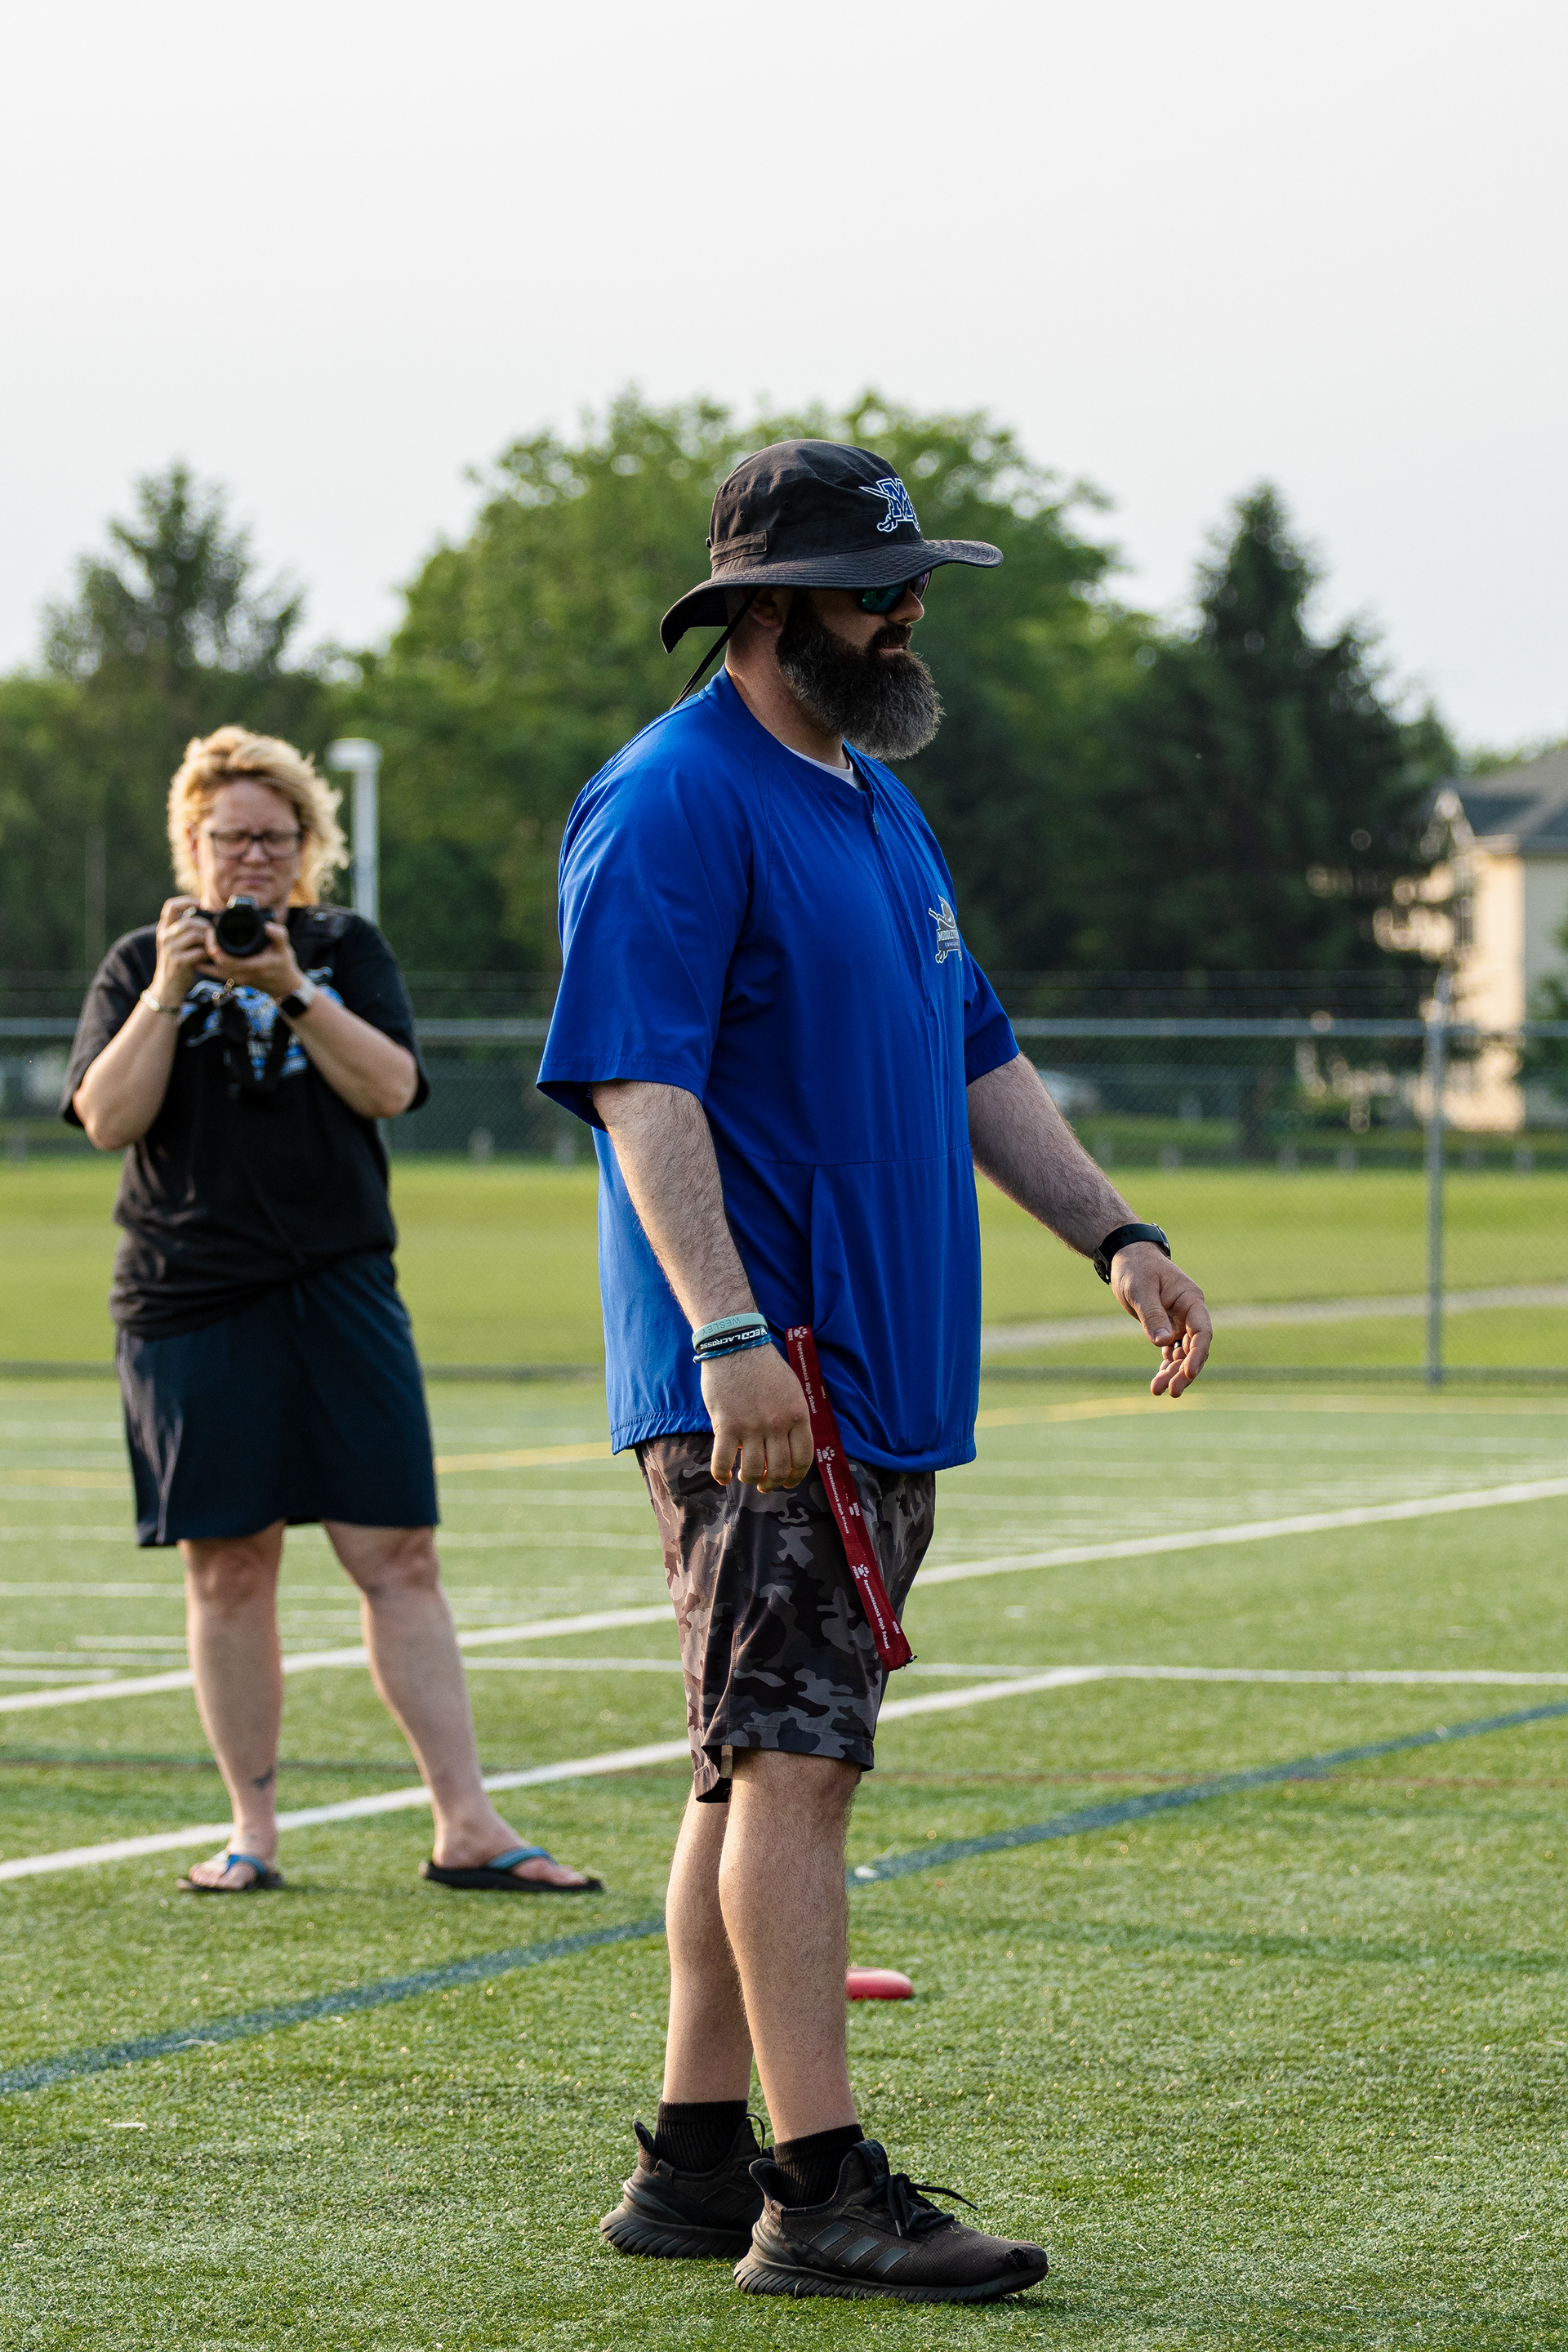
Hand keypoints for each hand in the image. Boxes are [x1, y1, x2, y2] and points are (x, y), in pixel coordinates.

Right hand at [150, 896, 216, 1006]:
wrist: (168, 987)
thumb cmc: (178, 964)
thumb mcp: (176, 944)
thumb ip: (186, 931)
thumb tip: (210, 917)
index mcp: (164, 929)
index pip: (170, 906)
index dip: (187, 901)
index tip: (201, 905)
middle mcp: (164, 937)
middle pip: (189, 921)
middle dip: (206, 925)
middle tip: (215, 932)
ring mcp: (170, 949)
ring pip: (195, 934)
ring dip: (209, 939)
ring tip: (214, 945)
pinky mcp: (178, 961)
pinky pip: (199, 951)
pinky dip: (208, 952)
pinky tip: (211, 956)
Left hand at [201, 918, 304, 1002]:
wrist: (285, 987)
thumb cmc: (284, 966)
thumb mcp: (284, 948)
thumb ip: (278, 935)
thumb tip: (267, 925)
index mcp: (253, 967)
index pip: (224, 958)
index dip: (213, 944)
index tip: (212, 930)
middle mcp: (242, 975)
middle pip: (215, 962)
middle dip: (208, 946)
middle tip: (208, 931)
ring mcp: (237, 979)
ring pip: (213, 969)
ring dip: (206, 955)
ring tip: (206, 940)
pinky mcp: (234, 980)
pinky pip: (216, 973)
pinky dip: (208, 964)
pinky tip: (205, 953)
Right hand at [702, 1344, 813, 1490]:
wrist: (736, 1345)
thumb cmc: (764, 1366)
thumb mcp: (792, 1390)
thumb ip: (794, 1417)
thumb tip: (791, 1444)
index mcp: (798, 1415)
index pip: (803, 1458)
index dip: (795, 1477)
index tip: (788, 1482)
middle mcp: (778, 1424)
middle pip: (779, 1469)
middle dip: (772, 1483)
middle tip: (763, 1484)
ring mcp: (752, 1426)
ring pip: (753, 1470)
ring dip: (749, 1479)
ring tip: (743, 1475)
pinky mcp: (726, 1425)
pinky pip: (723, 1461)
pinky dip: (721, 1474)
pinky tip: (722, 1476)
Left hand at [1111, 1242, 1211, 1397]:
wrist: (1126, 1257)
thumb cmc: (1136, 1268)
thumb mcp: (1141, 1290)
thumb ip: (1153, 1315)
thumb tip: (1163, 1344)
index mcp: (1191, 1300)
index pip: (1202, 1331)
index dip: (1198, 1353)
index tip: (1188, 1372)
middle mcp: (1189, 1314)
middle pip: (1193, 1348)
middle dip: (1184, 1371)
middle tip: (1171, 1392)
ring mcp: (1179, 1323)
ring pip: (1182, 1354)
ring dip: (1173, 1373)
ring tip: (1158, 1391)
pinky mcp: (1166, 1329)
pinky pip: (1170, 1352)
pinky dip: (1165, 1367)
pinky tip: (1157, 1384)